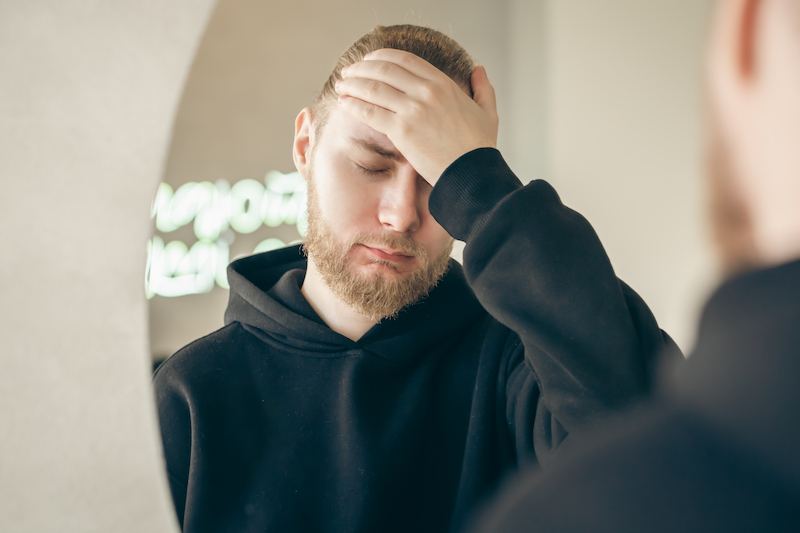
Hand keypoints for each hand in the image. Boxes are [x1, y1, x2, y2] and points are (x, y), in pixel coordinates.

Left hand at [335, 48, 497, 185]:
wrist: (473, 174)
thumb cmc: (479, 148)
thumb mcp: (488, 112)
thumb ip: (483, 88)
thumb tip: (479, 69)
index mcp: (443, 83)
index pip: (405, 59)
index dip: (382, 56)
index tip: (368, 60)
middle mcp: (426, 92)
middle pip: (384, 69)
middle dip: (361, 68)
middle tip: (348, 72)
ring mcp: (412, 110)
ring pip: (373, 88)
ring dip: (352, 84)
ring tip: (341, 86)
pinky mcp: (401, 131)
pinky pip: (370, 112)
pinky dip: (353, 105)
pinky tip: (343, 103)